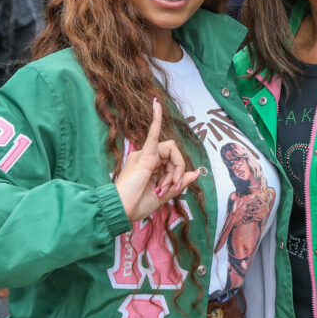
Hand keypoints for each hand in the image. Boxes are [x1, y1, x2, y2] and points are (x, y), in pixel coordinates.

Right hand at [115, 98, 200, 222]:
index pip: (172, 160)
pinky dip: (157, 119)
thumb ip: (179, 183)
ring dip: (174, 169)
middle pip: (173, 153)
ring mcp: (143, 155)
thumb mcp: (163, 195)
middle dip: (177, 170)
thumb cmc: (136, 205)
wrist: (120, 211)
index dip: (177, 173)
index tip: (174, 188)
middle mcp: (146, 157)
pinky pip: (152, 133)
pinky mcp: (143, 156)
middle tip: (171, 187)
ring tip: (164, 186)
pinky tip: (156, 106)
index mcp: (150, 166)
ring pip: (170, 149)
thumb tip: (196, 172)